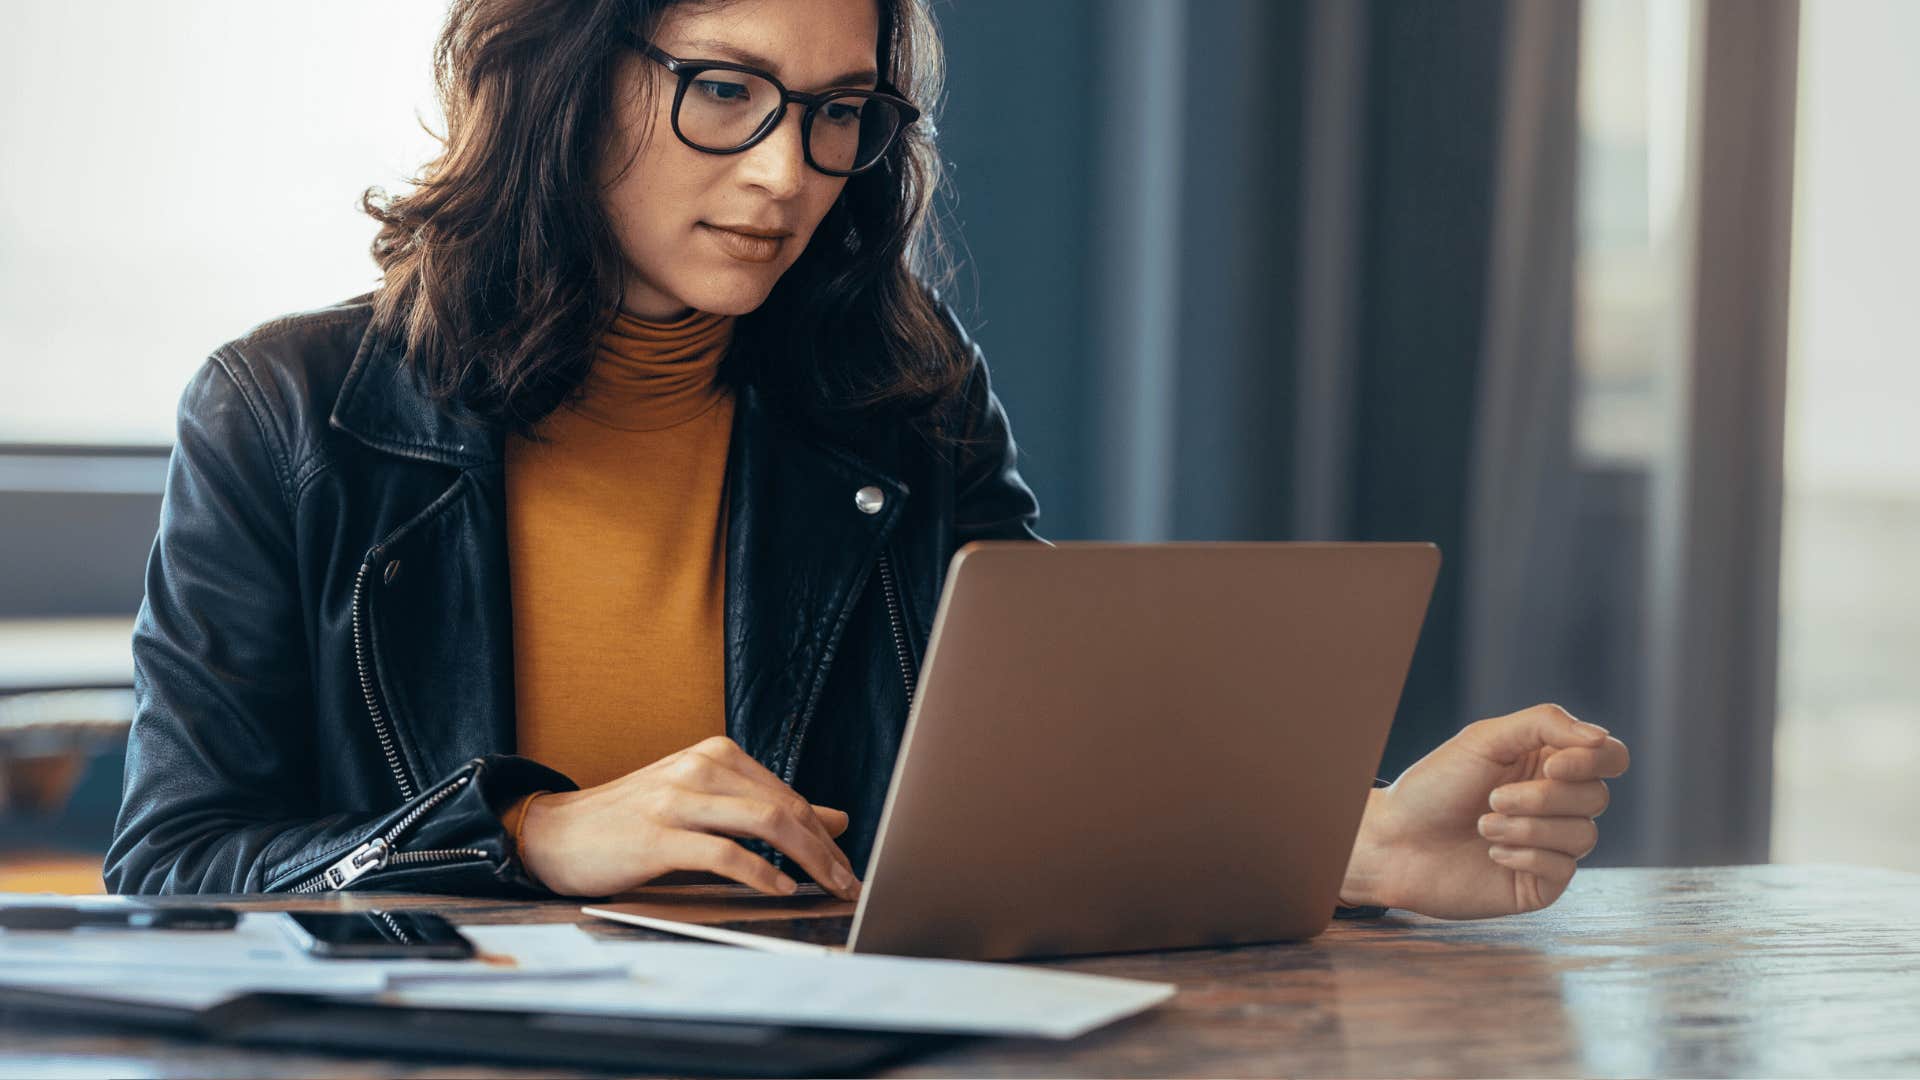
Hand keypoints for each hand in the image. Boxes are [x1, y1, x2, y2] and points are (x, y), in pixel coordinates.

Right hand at [518, 736, 860, 900]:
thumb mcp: (705, 804)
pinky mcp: (658, 835)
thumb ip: (765, 809)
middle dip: (825, 850)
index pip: (789, 795)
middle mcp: (701, 767)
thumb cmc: (634, 822)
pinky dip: (760, 873)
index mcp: (716, 755)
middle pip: (785, 807)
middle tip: (848, 883)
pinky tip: (779, 888)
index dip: (825, 834)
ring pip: (765, 823)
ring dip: (806, 860)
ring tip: (826, 887)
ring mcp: (678, 798)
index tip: (847, 865)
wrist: (557, 832)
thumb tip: (835, 820)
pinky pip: (724, 853)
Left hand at [1340, 704, 1629, 918]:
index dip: (1593, 761)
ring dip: (1528, 827)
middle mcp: (1557, 804)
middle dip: (1543, 797)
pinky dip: (1526, 855)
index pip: (1610, 757)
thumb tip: (1601, 738)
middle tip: (1493, 798)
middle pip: (1597, 796)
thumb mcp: (1485, 739)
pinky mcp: (1541, 883)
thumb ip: (1545, 724)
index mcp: (1549, 763)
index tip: (1552, 766)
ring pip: (1584, 834)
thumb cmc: (1435, 786)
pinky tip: (1492, 853)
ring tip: (1483, 825)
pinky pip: (1564, 868)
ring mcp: (1552, 845)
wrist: (1395, 841)